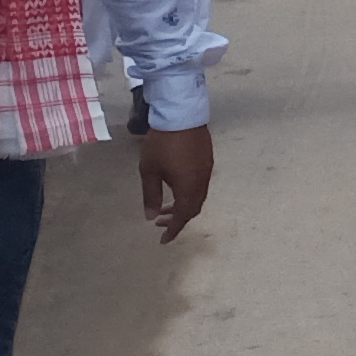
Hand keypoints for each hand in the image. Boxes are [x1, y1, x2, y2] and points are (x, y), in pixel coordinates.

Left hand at [135, 124, 213, 243]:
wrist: (181, 115)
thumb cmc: (162, 145)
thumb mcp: (149, 171)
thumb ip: (151, 195)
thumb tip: (151, 216)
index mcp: (188, 187)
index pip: (183, 216)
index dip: (173, 230)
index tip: (162, 240)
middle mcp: (201, 182)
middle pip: (194, 208)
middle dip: (178, 219)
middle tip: (160, 222)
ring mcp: (206, 171)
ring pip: (198, 197)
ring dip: (183, 205)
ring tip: (166, 205)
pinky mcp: (207, 161)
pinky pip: (200, 185)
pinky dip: (188, 193)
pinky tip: (176, 187)